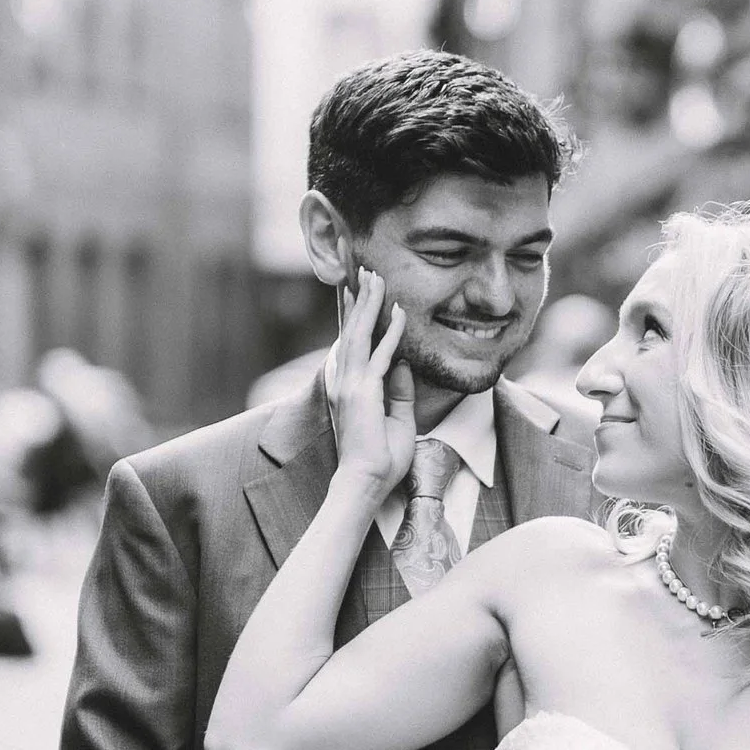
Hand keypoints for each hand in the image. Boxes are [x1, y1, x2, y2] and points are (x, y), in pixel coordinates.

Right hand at [323, 269, 418, 506]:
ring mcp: (351, 385)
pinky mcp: (364, 393)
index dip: (354, 313)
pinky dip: (390, 331)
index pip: (353, 341)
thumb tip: (404, 364)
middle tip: (362, 267)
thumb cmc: (381, 458)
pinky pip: (381, 355)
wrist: (366, 482)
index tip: (356, 288)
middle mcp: (346, 380)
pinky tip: (398, 310)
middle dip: (358, 297)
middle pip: (352, 330)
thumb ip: (398, 391)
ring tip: (375, 276)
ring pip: (361, 334)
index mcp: (349, 386)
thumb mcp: (396, 418)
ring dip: (369, 304)